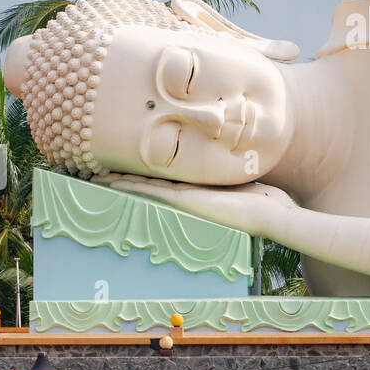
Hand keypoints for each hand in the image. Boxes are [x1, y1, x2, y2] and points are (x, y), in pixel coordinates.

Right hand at [104, 174, 296, 235]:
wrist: (271, 216)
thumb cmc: (263, 199)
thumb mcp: (240, 179)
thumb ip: (227, 171)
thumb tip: (225, 154)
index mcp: (195, 194)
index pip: (161, 184)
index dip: (140, 179)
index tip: (121, 172)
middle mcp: (184, 200)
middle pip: (146, 188)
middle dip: (123, 182)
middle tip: (98, 176)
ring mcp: (183, 202)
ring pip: (143, 190)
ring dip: (120, 185)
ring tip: (98, 179)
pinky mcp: (184, 202)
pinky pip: (151, 191)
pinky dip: (131, 187)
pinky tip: (114, 182)